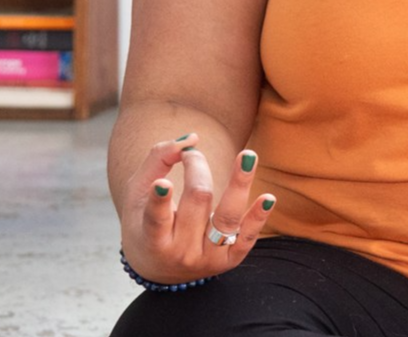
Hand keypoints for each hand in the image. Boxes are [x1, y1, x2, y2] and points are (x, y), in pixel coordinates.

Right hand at [119, 133, 275, 284]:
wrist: (160, 267)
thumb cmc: (144, 222)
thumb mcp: (138, 193)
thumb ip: (158, 159)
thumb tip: (191, 139)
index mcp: (153, 241)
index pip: (157, 219)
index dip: (161, 201)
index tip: (163, 184)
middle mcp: (181, 252)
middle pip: (198, 201)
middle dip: (197, 169)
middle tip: (192, 154)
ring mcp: (208, 258)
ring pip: (227, 217)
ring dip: (239, 184)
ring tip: (248, 156)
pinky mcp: (230, 260)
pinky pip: (247, 237)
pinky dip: (258, 217)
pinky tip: (268, 197)